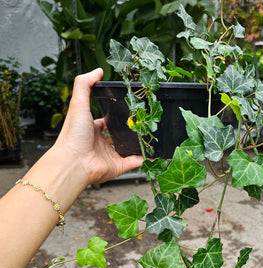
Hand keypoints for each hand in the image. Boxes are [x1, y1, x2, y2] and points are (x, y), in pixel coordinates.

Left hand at [55, 68, 143, 184]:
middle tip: (143, 121)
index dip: (114, 116)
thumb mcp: (78, 103)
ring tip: (151, 135)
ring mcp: (110, 156)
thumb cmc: (73, 134)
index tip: (127, 109)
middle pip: (118, 135)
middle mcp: (101, 143)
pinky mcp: (118, 167)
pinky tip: (153, 152)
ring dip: (139, 144)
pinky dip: (144, 158)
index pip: (105, 122)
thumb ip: (84, 84)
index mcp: (92, 129)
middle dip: (130, 130)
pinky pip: (134, 162)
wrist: (74, 161)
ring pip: (128, 149)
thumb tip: (98, 70)